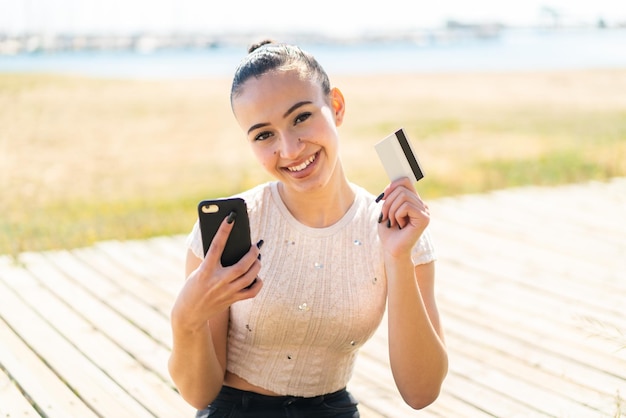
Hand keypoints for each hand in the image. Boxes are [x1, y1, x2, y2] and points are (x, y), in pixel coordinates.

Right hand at [171, 215, 261, 332]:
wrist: (189, 314)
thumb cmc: (193, 287)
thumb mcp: (198, 272)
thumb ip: (213, 261)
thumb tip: (233, 248)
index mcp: (205, 270)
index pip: (216, 246)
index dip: (224, 230)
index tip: (231, 217)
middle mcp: (217, 281)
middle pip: (241, 265)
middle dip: (252, 253)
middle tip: (256, 245)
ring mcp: (226, 292)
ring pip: (249, 277)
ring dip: (257, 265)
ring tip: (258, 258)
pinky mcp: (232, 300)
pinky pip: (251, 292)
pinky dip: (258, 283)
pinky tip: (257, 276)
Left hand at [377, 177, 429, 258]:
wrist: (392, 249)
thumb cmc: (389, 232)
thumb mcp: (387, 210)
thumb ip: (391, 196)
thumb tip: (391, 185)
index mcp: (413, 201)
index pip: (405, 181)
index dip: (392, 185)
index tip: (382, 196)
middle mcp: (421, 205)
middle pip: (401, 188)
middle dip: (387, 202)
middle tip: (386, 216)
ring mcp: (425, 211)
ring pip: (403, 196)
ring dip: (391, 210)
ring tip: (392, 222)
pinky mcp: (424, 218)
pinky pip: (406, 206)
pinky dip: (397, 215)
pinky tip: (400, 225)